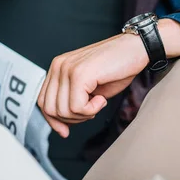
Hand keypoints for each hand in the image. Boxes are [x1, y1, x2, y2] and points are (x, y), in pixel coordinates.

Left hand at [38, 19, 179, 137]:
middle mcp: (59, 66)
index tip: (65, 131)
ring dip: (84, 114)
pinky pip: (77, 107)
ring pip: (63, 110)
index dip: (53, 120)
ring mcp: (67, 69)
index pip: (43, 101)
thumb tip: (62, 126)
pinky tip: (102, 99)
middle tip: (90, 111)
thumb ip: (72, 101)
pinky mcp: (79, 74)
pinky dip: (92, 110)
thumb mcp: (90, 88)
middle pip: (50, 109)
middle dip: (71, 119)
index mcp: (58, 68)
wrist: (136, 49)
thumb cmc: (118, 66)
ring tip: (98, 102)